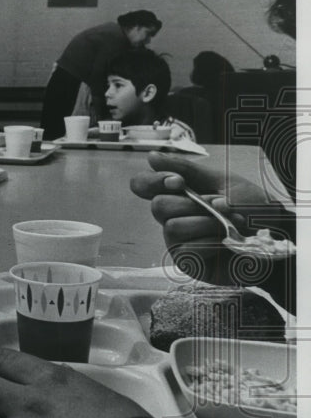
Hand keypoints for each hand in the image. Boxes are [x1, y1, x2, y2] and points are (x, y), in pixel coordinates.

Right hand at [129, 152, 276, 283]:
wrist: (275, 236)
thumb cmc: (251, 209)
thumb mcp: (222, 181)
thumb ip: (186, 168)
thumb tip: (151, 156)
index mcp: (178, 194)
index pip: (143, 184)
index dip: (153, 181)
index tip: (179, 182)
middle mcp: (172, 216)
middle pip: (158, 206)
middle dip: (192, 204)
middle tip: (218, 206)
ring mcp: (177, 240)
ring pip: (173, 227)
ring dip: (206, 223)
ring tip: (228, 226)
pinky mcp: (187, 260)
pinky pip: (188, 248)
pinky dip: (211, 242)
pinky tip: (224, 242)